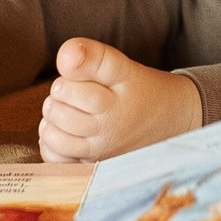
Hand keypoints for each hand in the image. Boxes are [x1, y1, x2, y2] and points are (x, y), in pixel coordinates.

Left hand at [38, 38, 201, 162]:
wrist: (170, 121)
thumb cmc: (139, 89)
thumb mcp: (121, 66)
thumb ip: (91, 57)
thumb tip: (64, 59)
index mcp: (118, 93)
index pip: (76, 82)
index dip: (69, 71)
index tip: (73, 67)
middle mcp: (110, 124)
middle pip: (59, 110)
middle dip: (57, 94)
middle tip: (71, 88)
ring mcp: (101, 148)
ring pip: (53, 135)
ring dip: (51, 119)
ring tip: (65, 109)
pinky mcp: (93, 164)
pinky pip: (56, 158)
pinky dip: (50, 144)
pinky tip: (62, 131)